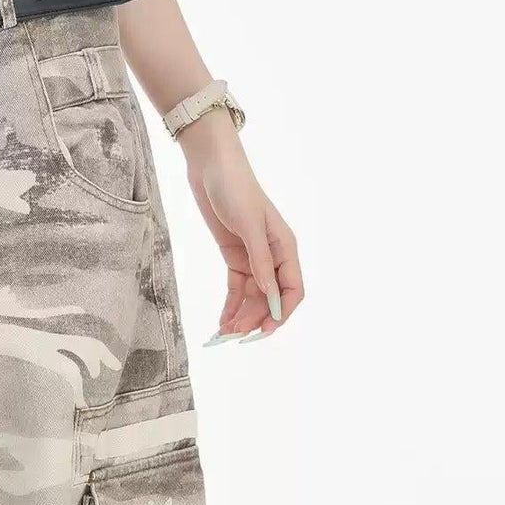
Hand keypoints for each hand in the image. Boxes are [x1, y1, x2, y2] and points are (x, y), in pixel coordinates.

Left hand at [179, 112, 303, 343]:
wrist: (211, 167)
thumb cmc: (235, 189)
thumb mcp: (249, 225)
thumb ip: (260, 261)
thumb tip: (269, 295)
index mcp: (285, 248)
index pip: (292, 290)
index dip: (281, 312)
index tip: (263, 330)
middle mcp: (272, 256)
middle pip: (270, 298)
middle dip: (255, 319)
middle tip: (233, 336)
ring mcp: (253, 258)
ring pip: (252, 297)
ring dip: (241, 316)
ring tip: (223, 334)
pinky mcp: (234, 257)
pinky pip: (236, 289)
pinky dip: (230, 306)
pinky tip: (222, 321)